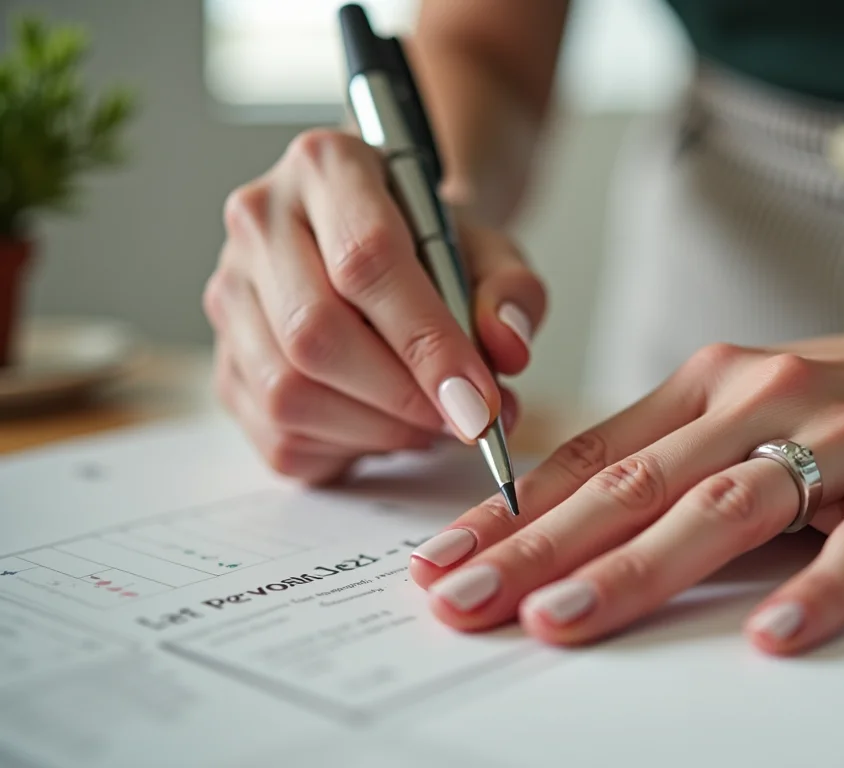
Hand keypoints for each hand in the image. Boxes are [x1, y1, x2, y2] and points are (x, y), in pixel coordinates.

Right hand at [204, 129, 544, 483]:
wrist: (391, 249)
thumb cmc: (437, 248)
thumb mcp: (493, 251)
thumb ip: (513, 293)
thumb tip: (505, 347)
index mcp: (326, 165)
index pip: (366, 259)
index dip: (428, 343)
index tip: (479, 400)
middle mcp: (259, 221)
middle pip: (314, 332)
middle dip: (404, 396)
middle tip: (466, 420)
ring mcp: (229, 293)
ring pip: (288, 392)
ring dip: (379, 429)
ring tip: (433, 420)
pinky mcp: (224, 363)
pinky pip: (278, 434)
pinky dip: (348, 449)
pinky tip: (388, 426)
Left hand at [406, 271, 843, 653]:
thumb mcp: (749, 400)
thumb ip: (669, 452)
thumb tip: (565, 518)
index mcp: (709, 386)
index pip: (592, 457)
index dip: (510, 511)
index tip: (441, 560)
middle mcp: (760, 404)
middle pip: (637, 486)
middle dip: (540, 549)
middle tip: (465, 599)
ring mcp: (840, 443)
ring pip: (726, 509)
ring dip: (639, 568)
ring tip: (567, 620)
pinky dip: (815, 590)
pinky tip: (768, 637)